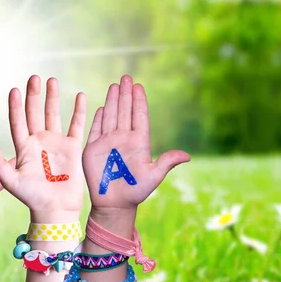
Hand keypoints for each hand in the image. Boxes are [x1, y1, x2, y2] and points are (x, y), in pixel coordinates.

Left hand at [0, 75, 85, 222]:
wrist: (54, 210)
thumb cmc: (31, 199)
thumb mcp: (10, 182)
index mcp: (23, 147)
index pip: (17, 121)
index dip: (15, 105)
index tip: (14, 89)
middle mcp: (38, 141)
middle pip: (34, 112)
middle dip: (34, 95)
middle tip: (33, 77)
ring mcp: (55, 143)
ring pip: (53, 114)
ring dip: (52, 97)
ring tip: (51, 80)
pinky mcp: (72, 148)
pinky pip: (76, 124)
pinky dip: (78, 111)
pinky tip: (78, 95)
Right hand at [83, 75, 189, 215]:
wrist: (114, 204)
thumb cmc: (135, 192)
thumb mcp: (153, 176)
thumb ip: (166, 162)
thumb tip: (187, 156)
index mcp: (139, 142)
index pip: (139, 116)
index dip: (139, 101)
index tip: (138, 86)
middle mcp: (124, 139)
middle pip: (125, 111)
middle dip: (125, 94)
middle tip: (126, 77)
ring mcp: (108, 142)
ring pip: (111, 116)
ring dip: (113, 100)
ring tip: (115, 85)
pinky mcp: (93, 149)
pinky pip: (96, 129)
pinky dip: (99, 118)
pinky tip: (102, 107)